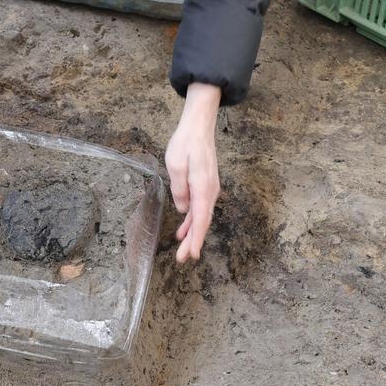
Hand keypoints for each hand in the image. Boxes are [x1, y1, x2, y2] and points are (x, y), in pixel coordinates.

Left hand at [165, 83, 221, 262]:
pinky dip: (192, 219)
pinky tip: (184, 228)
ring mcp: (209, 189)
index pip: (200, 219)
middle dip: (193, 241)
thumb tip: (182, 209)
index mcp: (203, 187)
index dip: (196, 239)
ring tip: (182, 248)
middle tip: (183, 258)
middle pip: (202, 222)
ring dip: (192, 232)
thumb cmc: (186, 143)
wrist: (199, 127)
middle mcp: (209, 191)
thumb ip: (179, 189)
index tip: (191, 254)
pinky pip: (200, 207)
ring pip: (201, 216)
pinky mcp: (205, 185)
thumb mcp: (175, 165)